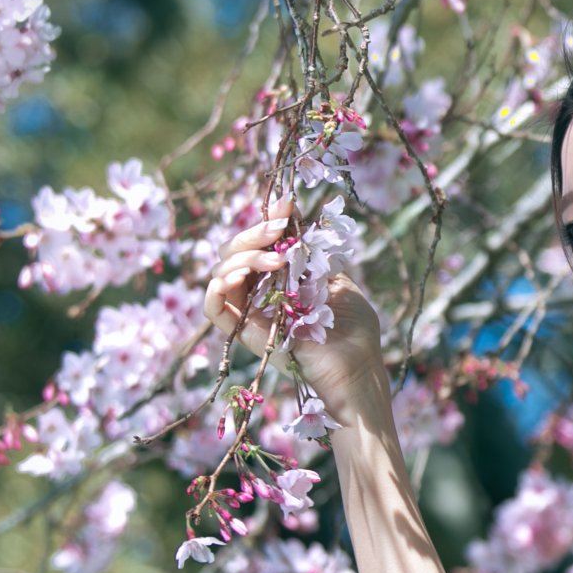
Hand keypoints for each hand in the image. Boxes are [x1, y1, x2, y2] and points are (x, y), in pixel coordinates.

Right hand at [201, 199, 383, 407]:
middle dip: (254, 234)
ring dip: (242, 256)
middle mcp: (261, 296)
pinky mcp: (245, 334)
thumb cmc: (354, 331)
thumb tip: (301, 228)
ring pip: (221, 275)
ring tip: (274, 260)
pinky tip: (240, 276)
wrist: (358, 369)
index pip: (260, 245)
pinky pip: (213, 309)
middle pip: (234, 254)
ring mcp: (251, 314)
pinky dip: (217, 287)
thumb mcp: (339, 284)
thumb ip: (315, 259)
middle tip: (280, 227)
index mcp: (280, 282)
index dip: (268, 221)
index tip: (287, 204)